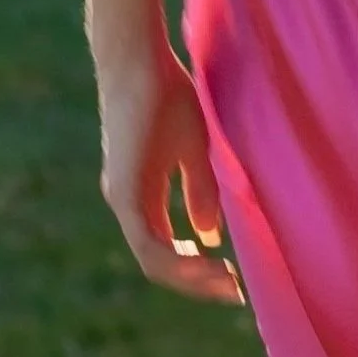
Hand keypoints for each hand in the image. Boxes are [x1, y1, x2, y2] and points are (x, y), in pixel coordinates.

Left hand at [97, 46, 242, 302]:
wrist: (139, 63)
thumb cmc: (167, 96)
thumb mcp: (195, 150)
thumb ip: (200, 191)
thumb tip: (208, 234)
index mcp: (141, 195)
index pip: (166, 249)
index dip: (198, 270)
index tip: (234, 280)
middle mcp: (126, 204)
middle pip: (159, 263)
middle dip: (198, 284)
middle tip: (234, 293)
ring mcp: (122, 200)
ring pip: (153, 260)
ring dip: (191, 278)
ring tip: (227, 282)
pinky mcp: (124, 193)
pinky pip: (149, 243)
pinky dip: (179, 259)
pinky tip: (208, 259)